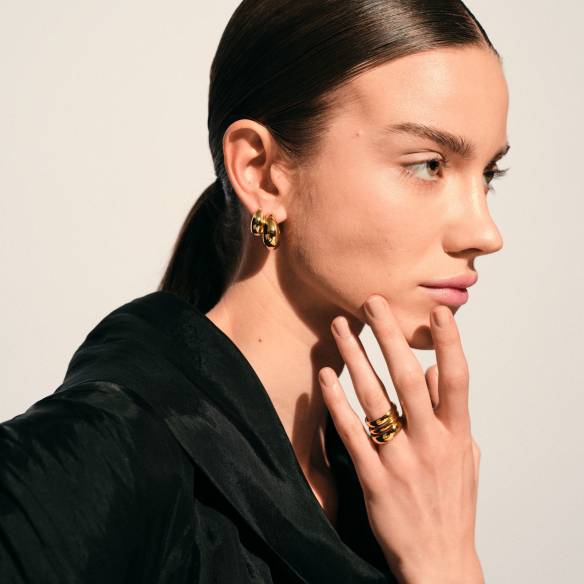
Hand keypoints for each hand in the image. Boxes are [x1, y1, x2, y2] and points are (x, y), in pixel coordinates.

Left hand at [318, 294, 481, 582]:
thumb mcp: (465, 456)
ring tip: (340, 327)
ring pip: (374, 398)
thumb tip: (431, 372)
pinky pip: (351, 433)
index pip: (456, 379)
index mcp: (457, 435)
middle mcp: (430, 442)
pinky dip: (337, 402)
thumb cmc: (452, 502)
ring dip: (355, 358)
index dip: (449, 344)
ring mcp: (401, 461)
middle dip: (389, 336)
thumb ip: (450, 413)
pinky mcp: (375, 480)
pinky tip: (324, 377)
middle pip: (407, 378)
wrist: (439, 559)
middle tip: (371, 302)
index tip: (438, 311)